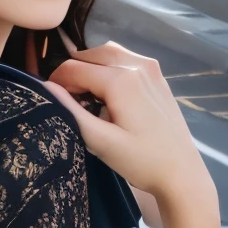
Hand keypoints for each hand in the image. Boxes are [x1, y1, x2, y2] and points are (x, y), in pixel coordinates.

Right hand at [46, 38, 213, 211]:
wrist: (182, 173)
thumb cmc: (141, 161)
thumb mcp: (101, 142)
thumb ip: (71, 112)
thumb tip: (46, 87)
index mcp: (121, 80)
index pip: (75, 68)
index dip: (57, 82)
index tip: (51, 101)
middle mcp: (137, 65)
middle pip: (91, 55)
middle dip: (73, 73)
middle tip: (67, 100)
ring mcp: (151, 69)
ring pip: (108, 54)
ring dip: (91, 68)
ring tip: (85, 95)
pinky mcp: (158, 77)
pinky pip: (125, 61)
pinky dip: (109, 69)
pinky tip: (108, 94)